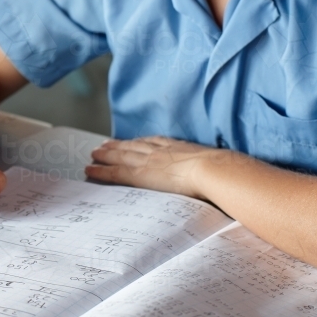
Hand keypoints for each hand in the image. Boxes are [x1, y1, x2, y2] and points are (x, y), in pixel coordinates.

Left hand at [86, 136, 221, 198]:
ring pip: (120, 157)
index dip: (141, 142)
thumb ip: (216, 169)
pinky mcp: (139, 175)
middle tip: (104, 145)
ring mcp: (148, 162)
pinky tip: (89, 171)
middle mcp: (160, 151)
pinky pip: (114, 172)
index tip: (132, 141)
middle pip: (134, 146)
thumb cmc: (223, 171)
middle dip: (118, 145)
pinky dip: (100, 171)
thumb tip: (227, 175)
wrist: (214, 170)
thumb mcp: (219, 165)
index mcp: (179, 148)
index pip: (155, 142)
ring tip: (93, 154)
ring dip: (105, 155)